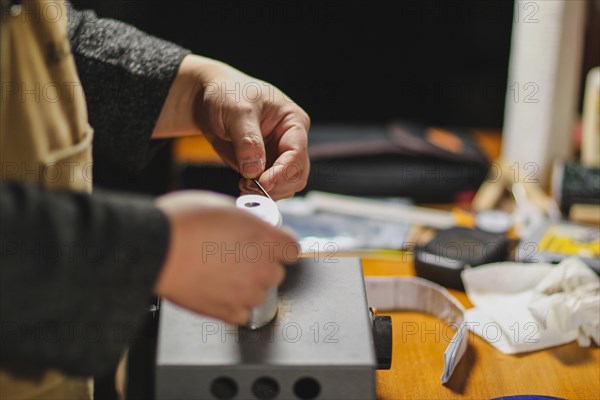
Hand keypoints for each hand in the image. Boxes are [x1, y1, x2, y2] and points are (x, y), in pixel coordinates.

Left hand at [153, 55, 310, 199]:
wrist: (209, 99)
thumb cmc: (228, 94)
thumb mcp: (237, 111)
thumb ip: (247, 140)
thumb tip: (254, 170)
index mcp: (293, 122)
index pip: (297, 154)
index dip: (282, 172)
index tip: (262, 182)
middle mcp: (291, 142)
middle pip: (297, 175)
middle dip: (276, 186)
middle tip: (249, 189)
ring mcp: (279, 156)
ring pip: (286, 186)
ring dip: (267, 193)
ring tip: (243, 187)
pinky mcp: (265, 168)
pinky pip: (270, 189)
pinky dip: (259, 194)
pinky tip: (243, 187)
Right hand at [153, 191, 299, 324]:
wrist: (155, 246)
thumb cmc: (184, 221)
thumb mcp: (223, 206)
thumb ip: (246, 221)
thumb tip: (247, 227)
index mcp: (267, 239)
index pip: (292, 249)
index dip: (280, 247)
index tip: (270, 247)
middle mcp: (262, 268)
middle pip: (276, 273)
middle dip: (261, 267)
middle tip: (237, 259)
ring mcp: (246, 293)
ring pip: (260, 294)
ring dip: (247, 287)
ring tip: (223, 274)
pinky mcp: (227, 312)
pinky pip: (242, 314)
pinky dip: (233, 306)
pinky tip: (217, 291)